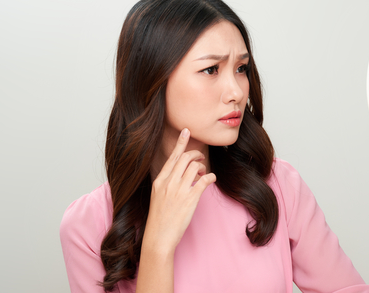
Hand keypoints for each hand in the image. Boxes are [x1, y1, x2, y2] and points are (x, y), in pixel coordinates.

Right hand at [143, 128, 215, 252]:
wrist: (158, 236)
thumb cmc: (159, 219)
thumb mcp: (157, 196)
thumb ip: (166, 184)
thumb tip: (180, 174)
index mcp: (159, 181)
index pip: (172, 157)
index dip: (181, 143)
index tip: (186, 131)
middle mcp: (168, 183)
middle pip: (185, 158)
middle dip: (196, 154)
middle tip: (201, 158)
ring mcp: (179, 190)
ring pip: (194, 167)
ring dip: (202, 166)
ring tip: (203, 172)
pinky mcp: (190, 199)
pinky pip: (204, 180)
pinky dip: (210, 177)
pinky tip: (211, 179)